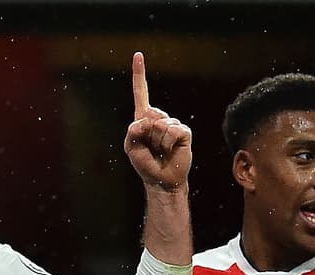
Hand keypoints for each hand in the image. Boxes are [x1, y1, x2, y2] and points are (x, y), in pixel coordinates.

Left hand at [123, 52, 191, 191]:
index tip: (138, 55)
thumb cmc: (145, 163)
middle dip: (146, 134)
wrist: (161, 179)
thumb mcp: (130, 147)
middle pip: (149, 114)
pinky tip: (170, 150)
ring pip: (161, 125)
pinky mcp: (184, 132)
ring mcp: (173, 124)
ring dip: (157, 142)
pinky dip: (168, 143)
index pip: (141, 93)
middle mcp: (159, 118)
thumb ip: (133, 130)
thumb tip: (148, 118)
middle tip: (151, 148)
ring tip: (161, 151)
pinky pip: (173, 131)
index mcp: (144, 118)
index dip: (139, 74)